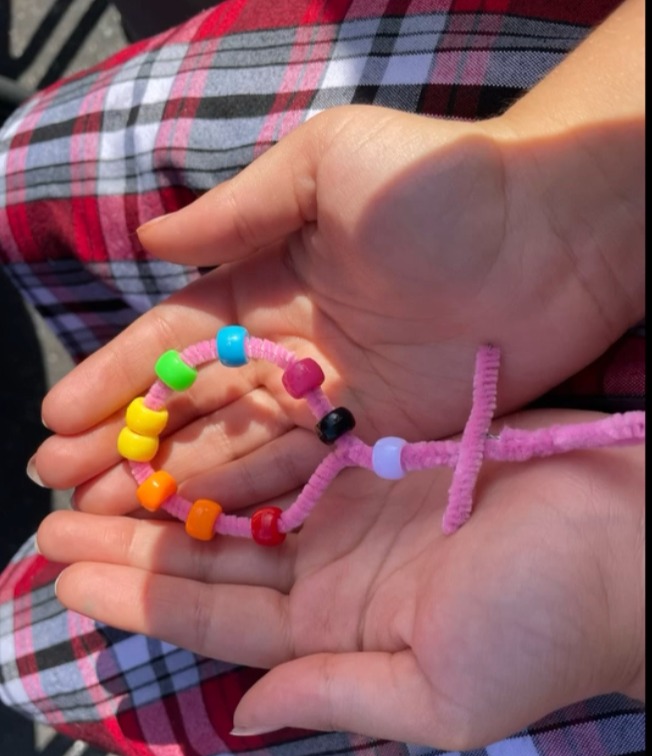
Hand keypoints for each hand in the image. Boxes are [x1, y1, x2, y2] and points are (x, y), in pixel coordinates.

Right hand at [32, 96, 642, 512]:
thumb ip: (238, 212)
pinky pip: (300, 475)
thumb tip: (152, 240)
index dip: (114, 378)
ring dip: (171, 480)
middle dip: (125, 441)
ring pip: (234, 448)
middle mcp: (292, 346)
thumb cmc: (436, 185)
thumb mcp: (324, 166)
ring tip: (104, 513)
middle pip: (192, 405)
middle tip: (61, 483)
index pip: (173, 340)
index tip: (59, 418)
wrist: (550, 234)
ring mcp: (333, 399)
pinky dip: (245, 499)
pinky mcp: (379, 438)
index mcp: (269, 280)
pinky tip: (189, 523)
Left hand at [38, 409, 644, 747]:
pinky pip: (287, 449)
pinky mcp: (380, 454)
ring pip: (238, 501)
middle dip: (132, 541)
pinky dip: (232, 443)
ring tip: (93, 473)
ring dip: (168, 488)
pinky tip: (180, 432)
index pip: (218, 620)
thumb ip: (339, 697)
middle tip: (54, 522)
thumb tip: (246, 716)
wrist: (626, 540)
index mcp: (340, 634)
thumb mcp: (442, 691)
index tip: (67, 579)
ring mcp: (354, 508)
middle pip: (214, 558)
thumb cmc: (547, 623)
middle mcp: (337, 573)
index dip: (141, 599)